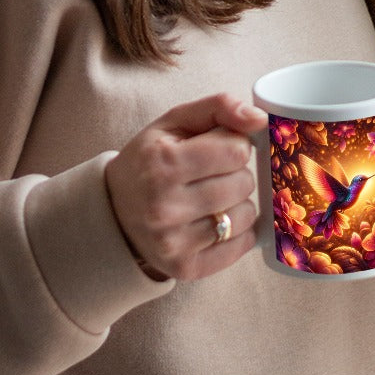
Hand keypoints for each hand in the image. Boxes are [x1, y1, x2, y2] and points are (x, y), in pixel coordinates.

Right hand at [104, 93, 267, 280]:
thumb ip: (220, 107)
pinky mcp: (185, 268)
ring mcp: (173, 242)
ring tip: (213, 198)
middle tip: (213, 174)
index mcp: (163, 163)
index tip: (218, 149)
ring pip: (246, 215)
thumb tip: (260, 119)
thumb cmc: (152, 159)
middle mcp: (164, 206)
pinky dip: (239, 232)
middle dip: (236, 173)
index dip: (235, 145)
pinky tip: (217, 221)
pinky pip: (241, 246)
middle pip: (243, 183)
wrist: (113, 211)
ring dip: (238, 203)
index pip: (237, 150)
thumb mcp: (176, 121)